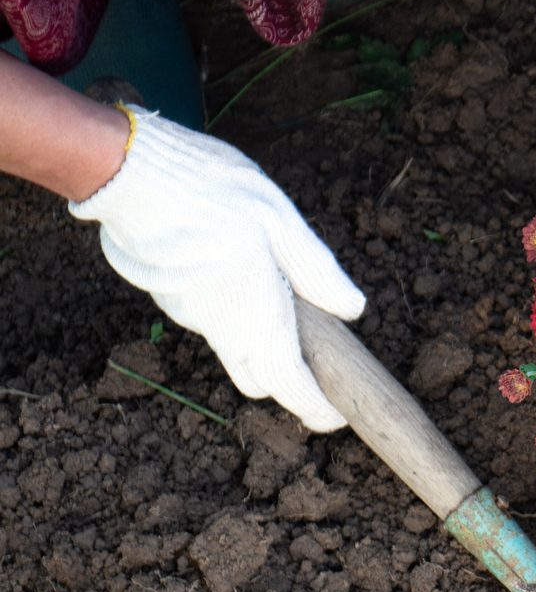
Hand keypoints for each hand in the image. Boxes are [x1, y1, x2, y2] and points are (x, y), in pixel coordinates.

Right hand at [69, 110, 365, 431]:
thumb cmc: (212, 193)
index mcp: (254, 316)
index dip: (316, 407)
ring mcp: (187, 313)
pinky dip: (233, 311)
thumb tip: (351, 310)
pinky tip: (243, 272)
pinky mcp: (167, 295)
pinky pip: (210, 318)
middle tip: (321, 357)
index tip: (337, 418)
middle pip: (260, 376)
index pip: (289, 384)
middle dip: (290, 378)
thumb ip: (317, 271)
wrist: (127, 174)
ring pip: (233, 345)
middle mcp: (218, 326)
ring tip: (287, 298)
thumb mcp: (282, 222)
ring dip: (260, 339)